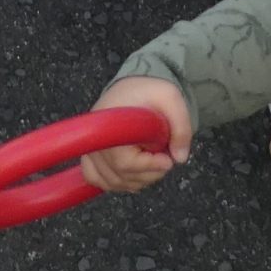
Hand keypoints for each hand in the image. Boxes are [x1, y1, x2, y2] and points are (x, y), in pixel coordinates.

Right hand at [78, 78, 192, 192]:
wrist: (131, 88)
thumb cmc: (148, 92)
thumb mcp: (172, 99)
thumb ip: (181, 127)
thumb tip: (179, 158)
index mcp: (110, 123)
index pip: (124, 162)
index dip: (148, 166)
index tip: (167, 159)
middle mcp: (94, 137)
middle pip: (119, 175)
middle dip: (150, 173)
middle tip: (164, 159)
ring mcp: (89, 147)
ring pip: (111, 181)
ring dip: (138, 180)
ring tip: (152, 163)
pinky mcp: (89, 154)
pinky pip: (94, 178)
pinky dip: (116, 182)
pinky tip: (133, 174)